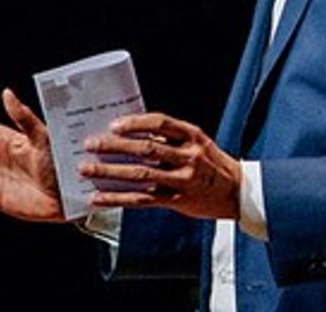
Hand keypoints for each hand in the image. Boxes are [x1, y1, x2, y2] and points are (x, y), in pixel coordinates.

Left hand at [81, 111, 241, 220]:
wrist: (238, 193)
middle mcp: (188, 157)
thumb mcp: (198, 142)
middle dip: (114, 146)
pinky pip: (142, 200)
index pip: (160, 123)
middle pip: (146, 149)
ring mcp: (183, 180)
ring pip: (140, 175)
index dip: (135, 123)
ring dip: (110, 172)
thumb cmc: (212, 163)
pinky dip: (118, 198)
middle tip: (90, 144)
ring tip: (86, 169)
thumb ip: (169, 136)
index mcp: (192, 135)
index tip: (113, 125)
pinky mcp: (177, 201)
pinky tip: (99, 198)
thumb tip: (129, 130)